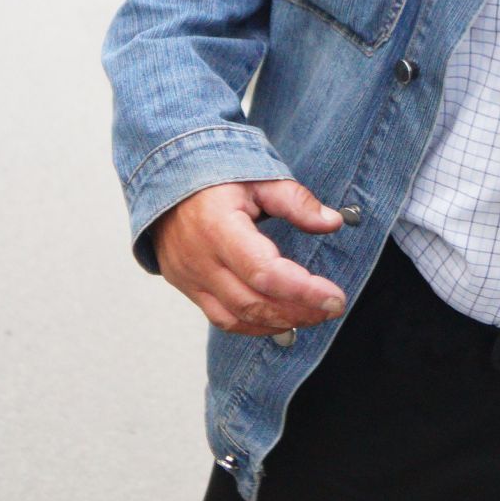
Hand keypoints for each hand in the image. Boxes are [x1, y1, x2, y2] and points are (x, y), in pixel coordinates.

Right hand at [149, 180, 346, 336]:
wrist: (164, 178)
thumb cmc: (214, 175)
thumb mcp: (258, 178)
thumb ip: (295, 201)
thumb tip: (332, 222)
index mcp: (218, 227)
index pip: (264, 272)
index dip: (303, 291)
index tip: (335, 297)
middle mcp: (199, 258)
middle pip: (252, 302)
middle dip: (299, 312)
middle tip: (332, 308)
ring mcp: (189, 276)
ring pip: (236, 317)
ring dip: (279, 323)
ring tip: (313, 315)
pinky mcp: (186, 286)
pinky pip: (221, 318)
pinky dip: (254, 325)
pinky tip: (281, 320)